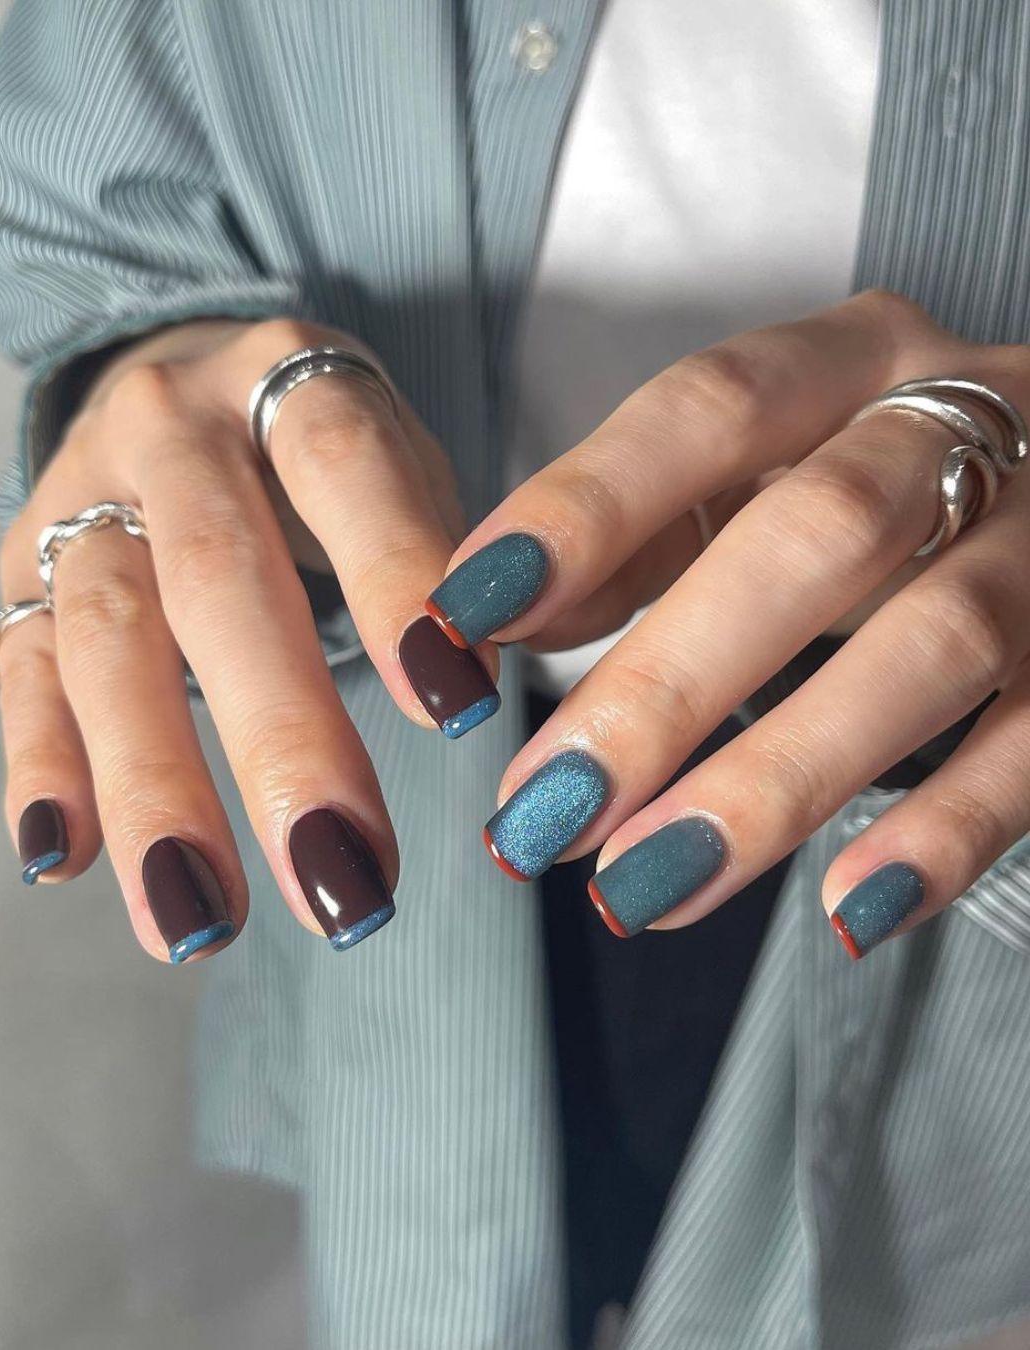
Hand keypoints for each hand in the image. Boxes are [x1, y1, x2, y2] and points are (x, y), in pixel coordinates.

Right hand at [0, 316, 499, 960]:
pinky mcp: (22, 568)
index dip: (395, 576)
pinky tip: (64, 861)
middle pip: (219, 579)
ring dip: (154, 788)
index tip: (455, 710)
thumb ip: (446, 549)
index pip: (344, 464)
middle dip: (282, 737)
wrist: (180, 382)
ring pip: (107, 641)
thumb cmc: (322, 453)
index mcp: (288, 375)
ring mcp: (81, 497)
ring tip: (201, 923)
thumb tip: (486, 673)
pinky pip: (20, 667)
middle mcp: (169, 425)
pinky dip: (42, 765)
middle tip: (344, 878)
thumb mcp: (401, 460)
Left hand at [426, 289, 1029, 957]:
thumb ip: (627, 540)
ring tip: (644, 882)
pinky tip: (846, 908)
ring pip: (934, 643)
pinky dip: (946, 831)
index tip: (466, 616)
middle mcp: (965, 426)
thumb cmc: (867, 491)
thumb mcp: (750, 478)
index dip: (586, 508)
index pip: (708, 408)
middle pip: (817, 536)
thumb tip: (496, 627)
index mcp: (850, 361)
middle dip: (666, 684)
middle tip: (541, 808)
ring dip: (776, 776)